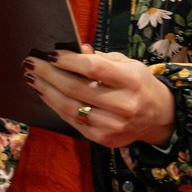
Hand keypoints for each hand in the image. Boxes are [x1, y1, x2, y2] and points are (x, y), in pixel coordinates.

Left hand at [23, 44, 175, 148]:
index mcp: (131, 80)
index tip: (50, 54)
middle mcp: (123, 105)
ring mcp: (112, 126)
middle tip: (32, 64)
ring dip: (47, 92)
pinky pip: (73, 121)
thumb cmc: (140, 84)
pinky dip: (56, 107)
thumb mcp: (129, 64)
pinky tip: (47, 95)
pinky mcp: (103, 139)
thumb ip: (102, 58)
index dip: (69, 61)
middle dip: (49, 75)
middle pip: (76, 89)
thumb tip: (76, 51)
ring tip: (33, 79)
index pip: (93, 69)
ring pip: (70, 108)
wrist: (159, 117)